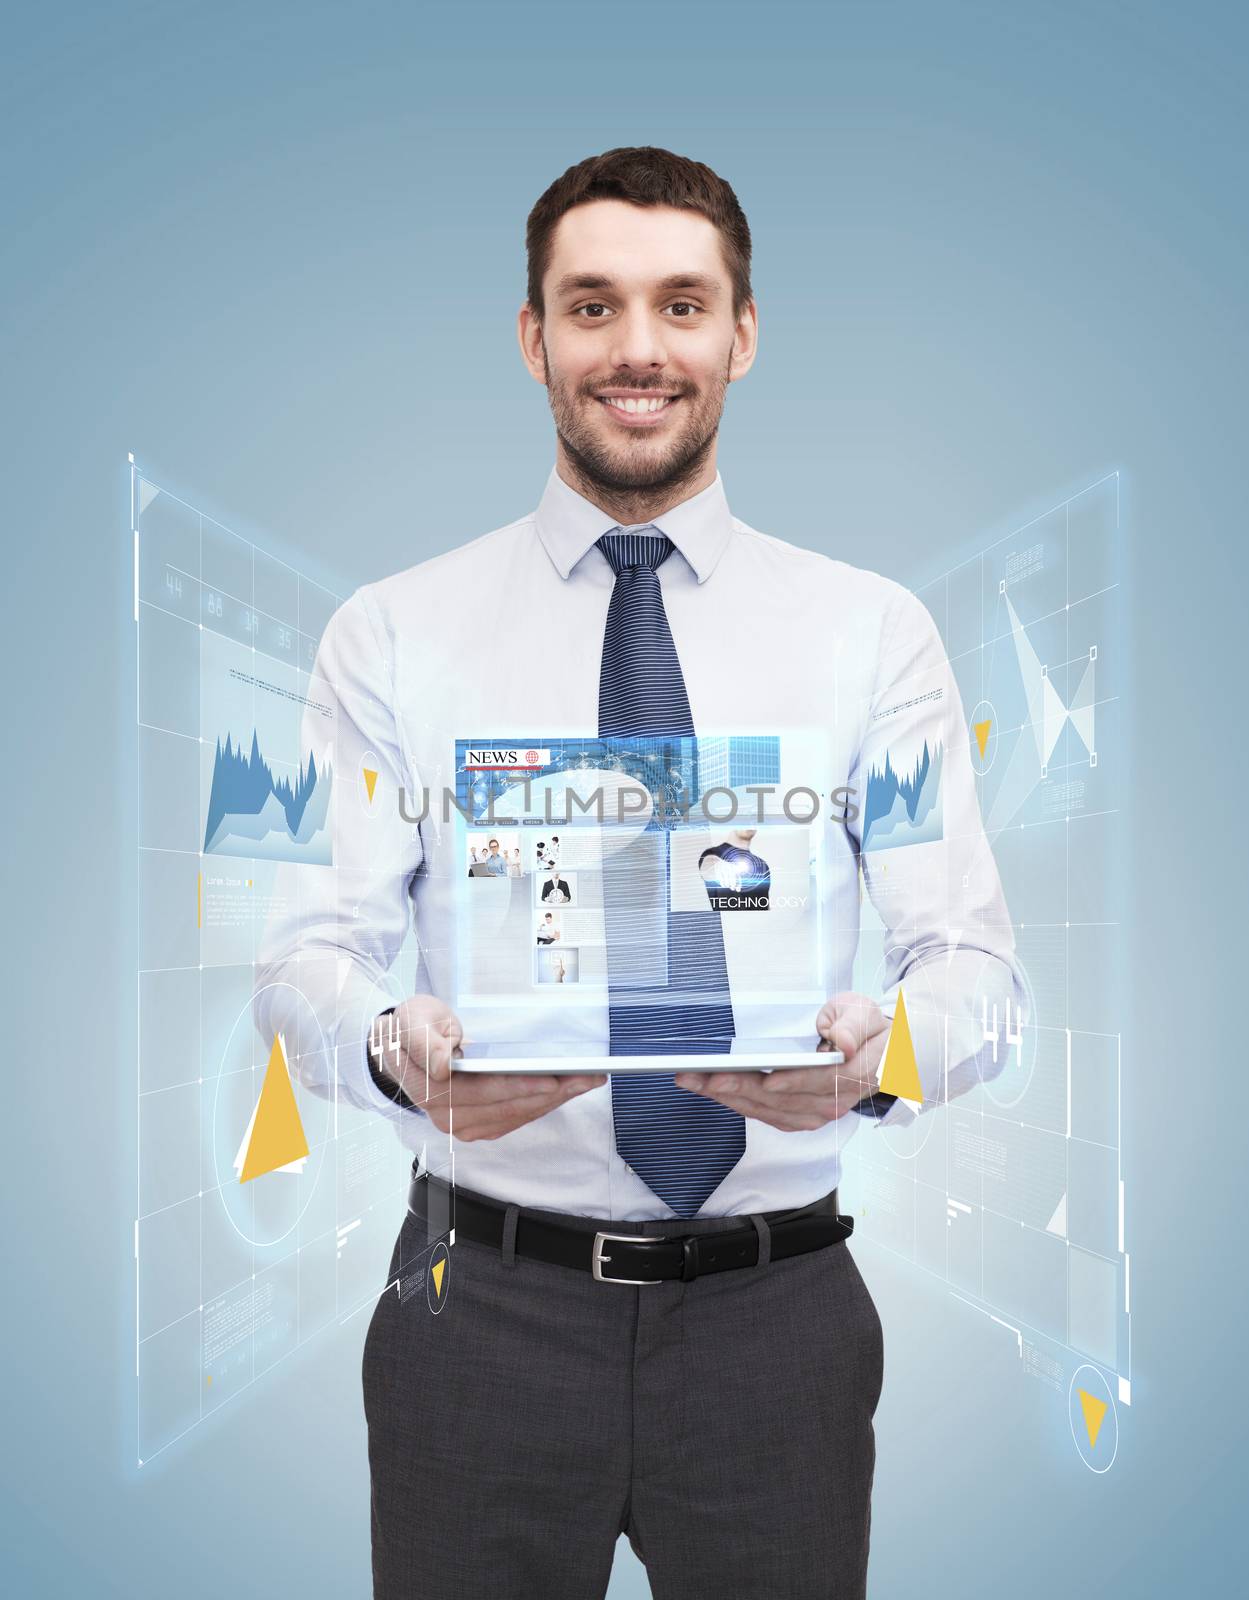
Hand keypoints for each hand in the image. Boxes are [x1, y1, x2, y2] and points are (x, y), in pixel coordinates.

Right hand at [374, 996, 604, 1141]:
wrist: (401, 1048)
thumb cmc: (411, 1029)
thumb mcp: (412, 1021)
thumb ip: (425, 1042)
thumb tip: (443, 1066)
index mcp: (430, 1089)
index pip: (483, 1090)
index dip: (519, 1086)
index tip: (552, 1079)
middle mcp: (446, 1116)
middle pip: (507, 1106)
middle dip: (551, 1092)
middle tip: (587, 1077)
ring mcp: (462, 1124)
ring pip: (517, 1115)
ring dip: (554, 1101)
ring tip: (586, 1082)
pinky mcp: (477, 1125)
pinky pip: (515, 1118)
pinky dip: (543, 1105)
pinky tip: (566, 1091)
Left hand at [673, 992, 890, 1130]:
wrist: (878, 1054)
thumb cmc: (867, 1031)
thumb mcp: (864, 1014)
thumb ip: (851, 1026)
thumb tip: (840, 1042)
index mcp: (853, 1074)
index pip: (818, 1081)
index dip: (791, 1082)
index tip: (766, 1078)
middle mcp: (832, 1101)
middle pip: (782, 1098)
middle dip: (740, 1088)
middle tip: (705, 1077)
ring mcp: (815, 1112)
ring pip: (768, 1109)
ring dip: (730, 1098)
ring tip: (696, 1082)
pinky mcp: (799, 1116)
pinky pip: (765, 1114)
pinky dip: (738, 1104)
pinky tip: (713, 1093)